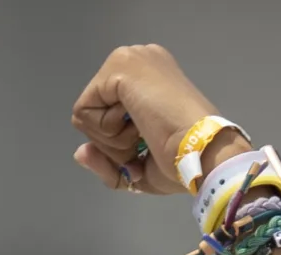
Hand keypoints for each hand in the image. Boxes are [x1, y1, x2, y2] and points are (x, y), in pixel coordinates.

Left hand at [70, 44, 224, 194]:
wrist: (201, 153)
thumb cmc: (181, 163)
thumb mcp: (137, 168)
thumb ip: (106, 161)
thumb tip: (79, 152)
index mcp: (148, 78)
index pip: (104, 116)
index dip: (118, 145)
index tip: (150, 146)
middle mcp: (138, 60)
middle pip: (92, 115)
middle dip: (112, 144)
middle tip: (146, 142)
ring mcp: (128, 59)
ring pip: (86, 115)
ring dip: (111, 140)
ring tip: (146, 132)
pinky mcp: (119, 66)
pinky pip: (83, 113)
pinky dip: (106, 132)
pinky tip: (138, 124)